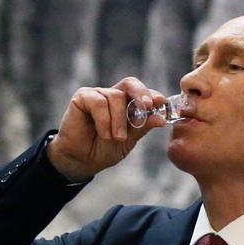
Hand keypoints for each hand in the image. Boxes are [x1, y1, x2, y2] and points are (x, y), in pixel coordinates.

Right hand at [46, 77, 166, 181]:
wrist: (81, 161)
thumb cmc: (104, 149)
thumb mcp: (129, 140)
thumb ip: (142, 127)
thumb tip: (161, 118)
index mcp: (126, 104)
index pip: (142, 93)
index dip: (153, 95)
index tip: (162, 103)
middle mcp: (112, 96)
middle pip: (130, 83)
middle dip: (141, 93)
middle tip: (147, 106)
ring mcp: (97, 95)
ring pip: (116, 97)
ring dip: (119, 120)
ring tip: (117, 137)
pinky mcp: (82, 98)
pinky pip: (99, 102)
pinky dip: (104, 120)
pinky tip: (104, 134)